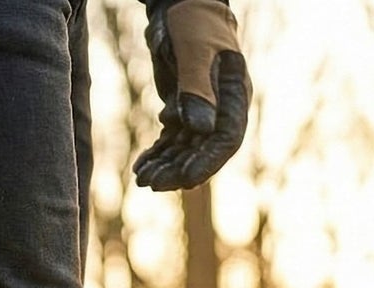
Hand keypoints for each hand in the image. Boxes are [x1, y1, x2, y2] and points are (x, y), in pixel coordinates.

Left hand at [133, 0, 250, 190]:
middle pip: (203, 150)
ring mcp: (202, 110)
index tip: (185, 180)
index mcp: (233, 95)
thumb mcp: (193, 53)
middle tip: (151, 183)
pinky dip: (157, 154)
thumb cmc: (191, 23)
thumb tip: (201, 131)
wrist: (179, 5)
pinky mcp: (183, 109)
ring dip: (165, 165)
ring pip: (185, 149)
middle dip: (178, 169)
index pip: (225, 139)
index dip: (206, 162)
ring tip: (142, 179)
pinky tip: (141, 167)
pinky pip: (172, 140)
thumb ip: (196, 91)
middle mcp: (221, 108)